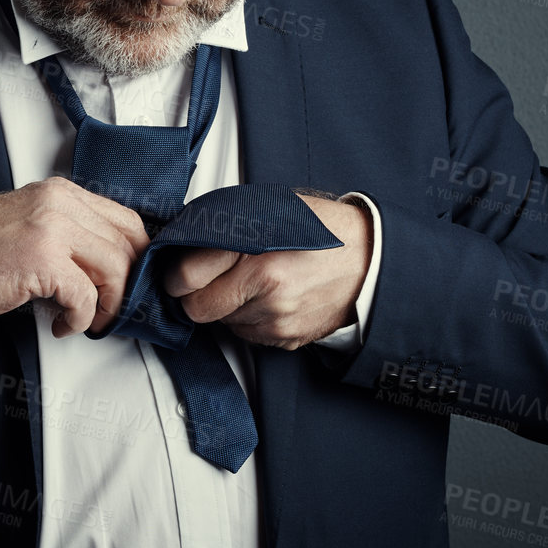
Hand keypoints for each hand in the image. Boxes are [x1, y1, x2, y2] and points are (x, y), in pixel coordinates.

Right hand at [0, 177, 151, 337]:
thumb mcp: (32, 224)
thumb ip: (70, 231)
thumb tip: (111, 261)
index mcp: (61, 193)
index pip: (125, 219)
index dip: (137, 256)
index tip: (132, 281)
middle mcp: (60, 203)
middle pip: (127, 243)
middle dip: (128, 283)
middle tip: (116, 308)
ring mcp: (53, 227)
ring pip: (114, 268)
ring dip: (108, 304)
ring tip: (90, 319)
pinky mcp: (43, 259)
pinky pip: (85, 296)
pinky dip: (81, 319)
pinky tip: (63, 325)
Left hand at [162, 194, 370, 349]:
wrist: (372, 262)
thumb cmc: (325, 230)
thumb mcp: (272, 209)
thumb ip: (228, 226)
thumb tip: (187, 238)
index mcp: (258, 252)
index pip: (186, 276)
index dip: (175, 274)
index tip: (176, 271)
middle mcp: (266, 290)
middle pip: (197, 309)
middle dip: (194, 295)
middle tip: (203, 280)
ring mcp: (277, 319)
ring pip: (221, 323)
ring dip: (225, 306)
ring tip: (249, 282)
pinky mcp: (286, 338)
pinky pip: (247, 334)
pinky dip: (249, 318)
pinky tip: (267, 297)